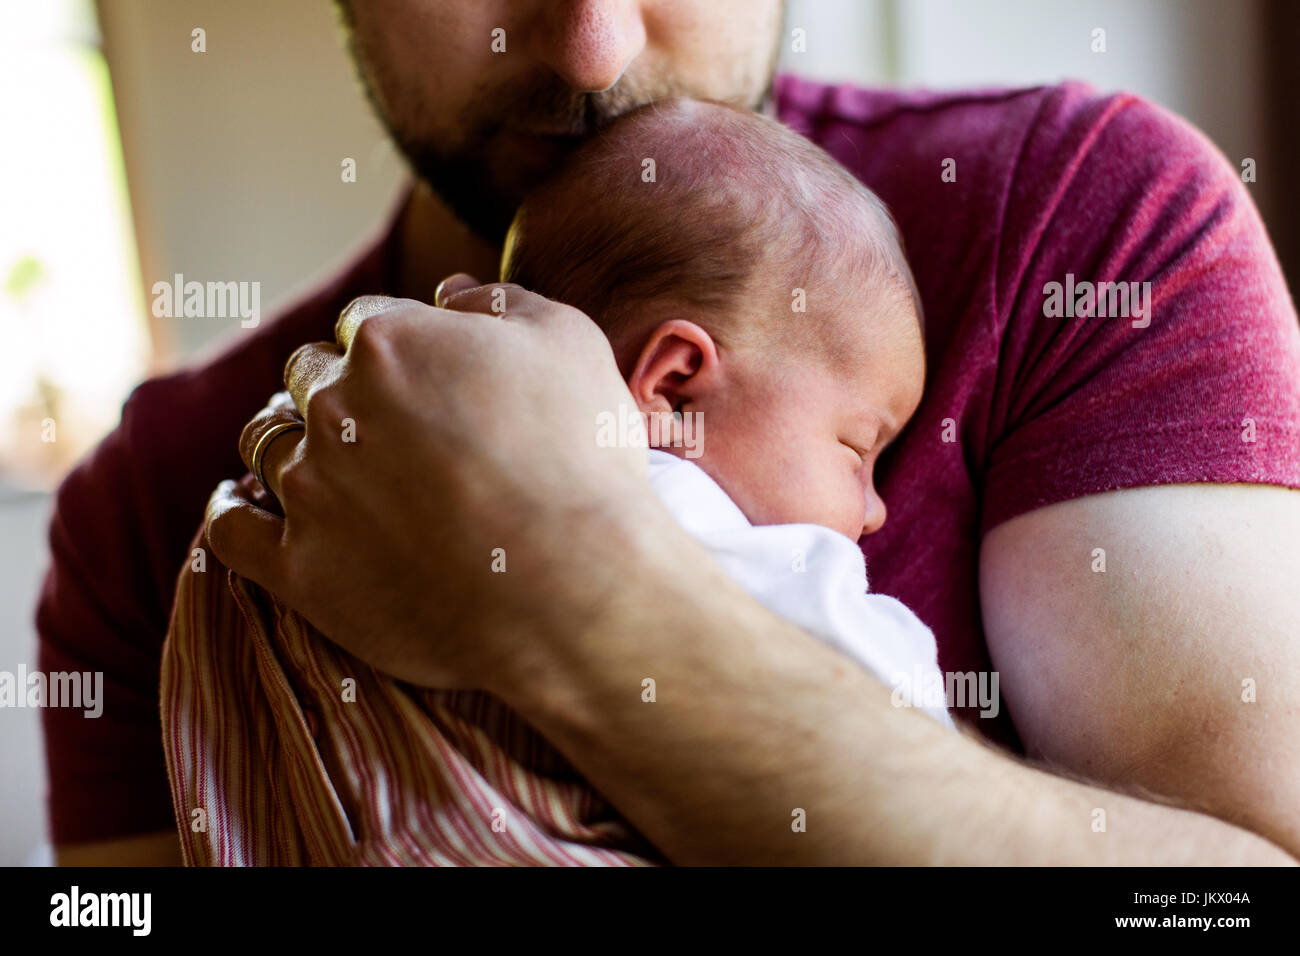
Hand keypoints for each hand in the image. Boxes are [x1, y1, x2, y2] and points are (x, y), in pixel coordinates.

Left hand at [205, 277, 649, 688]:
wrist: (572, 588)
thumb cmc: (581, 460)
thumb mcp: (569, 343)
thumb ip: (499, 302)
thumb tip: (449, 292)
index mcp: (392, 342)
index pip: (366, 322)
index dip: (397, 344)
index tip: (424, 377)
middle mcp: (335, 407)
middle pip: (308, 377)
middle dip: (337, 388)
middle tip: (378, 421)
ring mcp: (310, 490)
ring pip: (265, 443)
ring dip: (287, 440)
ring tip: (314, 458)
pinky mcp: (300, 569)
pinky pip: (230, 528)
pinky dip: (230, 508)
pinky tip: (239, 502)